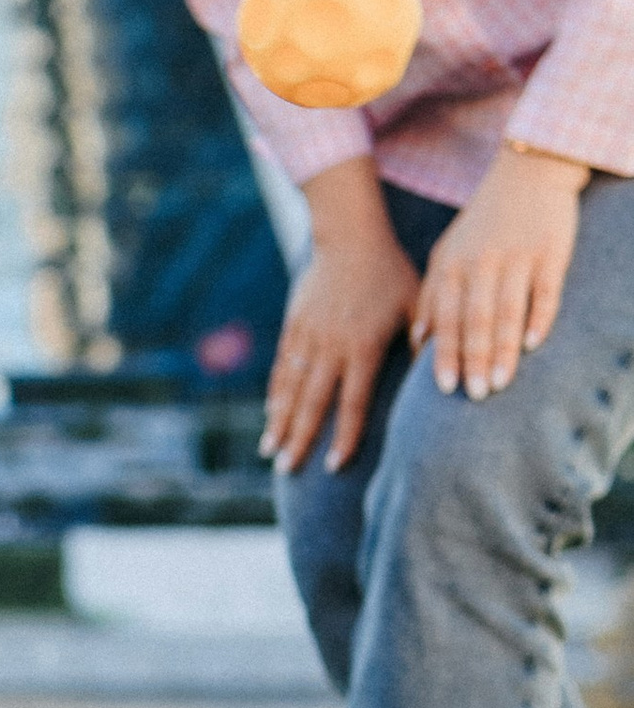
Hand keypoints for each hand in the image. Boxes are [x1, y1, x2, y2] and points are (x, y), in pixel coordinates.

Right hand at [261, 161, 416, 475]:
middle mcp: (330, 346)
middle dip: (299, 439)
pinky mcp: (294, 326)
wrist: (349, 236)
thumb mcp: (415, 304)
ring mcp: (308, 336)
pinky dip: (275, 395)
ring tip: (270, 453)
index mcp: (362, 345)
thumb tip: (438, 383)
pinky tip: (270, 417)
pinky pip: (282, 367)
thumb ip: (422, 343)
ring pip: (291, 388)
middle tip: (287, 471)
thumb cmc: (392, 272)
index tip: (334, 466)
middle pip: (312, 402)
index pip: (352, 401)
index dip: (344, 435)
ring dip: (280, 423)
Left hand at [411, 143, 586, 399]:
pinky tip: (535, 344)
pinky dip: (540, 316)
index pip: (447, 317)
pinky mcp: (551, 252)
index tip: (444, 389)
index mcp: (454, 266)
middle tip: (475, 395)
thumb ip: (432, 296)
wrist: (526, 173)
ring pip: (507, 310)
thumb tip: (418, 342)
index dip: (445, 353)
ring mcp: (517, 258)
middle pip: (475, 319)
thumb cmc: (483, 224)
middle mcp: (482, 263)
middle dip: (473, 359)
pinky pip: (545, 290)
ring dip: (503, 349)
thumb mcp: (448, 253)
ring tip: (500, 383)